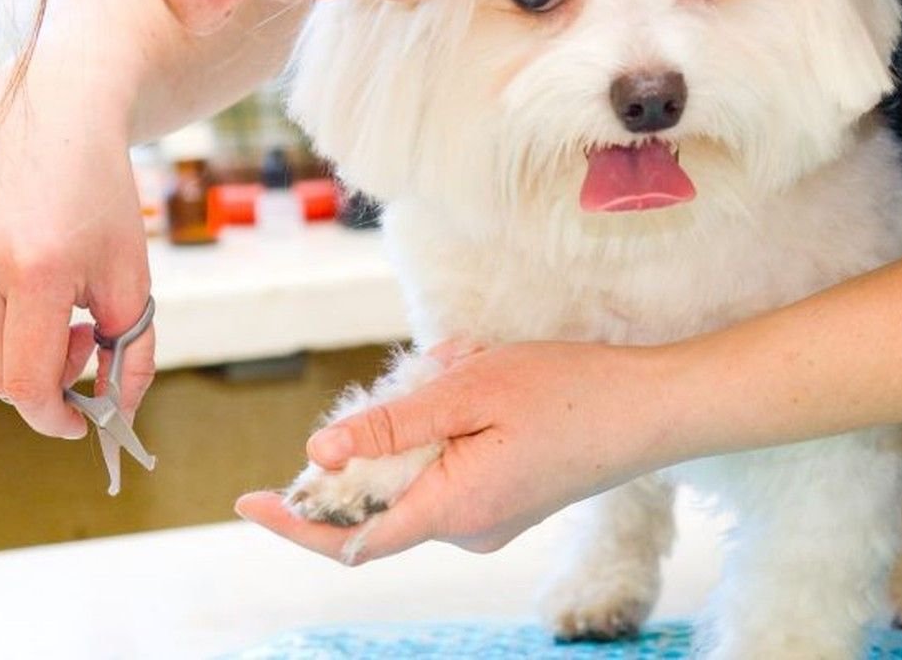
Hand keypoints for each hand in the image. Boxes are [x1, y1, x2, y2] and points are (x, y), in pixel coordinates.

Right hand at [0, 73, 152, 438]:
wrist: (54, 110)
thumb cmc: (102, 194)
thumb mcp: (133, 275)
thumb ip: (132, 352)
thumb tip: (120, 412)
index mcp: (33, 269)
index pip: (25, 383)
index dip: (54, 416)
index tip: (79, 422)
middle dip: (44, 379)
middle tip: (84, 340)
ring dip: (15, 351)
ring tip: (56, 305)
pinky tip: (22, 280)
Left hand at [236, 341, 673, 563]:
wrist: (652, 410)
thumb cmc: (568, 392)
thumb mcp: (469, 391)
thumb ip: (391, 428)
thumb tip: (319, 453)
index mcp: (453, 510)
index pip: (351, 537)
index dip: (296, 522)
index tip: (250, 502)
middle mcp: (465, 529)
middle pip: (382, 497)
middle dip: (384, 434)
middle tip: (436, 369)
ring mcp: (487, 521)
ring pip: (417, 472)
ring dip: (424, 419)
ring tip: (473, 364)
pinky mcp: (502, 503)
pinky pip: (447, 468)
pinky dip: (448, 426)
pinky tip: (484, 380)